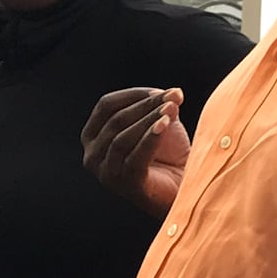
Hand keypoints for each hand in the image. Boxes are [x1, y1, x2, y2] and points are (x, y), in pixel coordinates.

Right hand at [81, 87, 190, 218]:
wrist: (184, 186)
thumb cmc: (166, 154)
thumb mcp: (157, 121)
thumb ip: (158, 106)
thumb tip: (171, 94)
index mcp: (92, 137)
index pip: (106, 106)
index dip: (133, 95)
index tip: (161, 91)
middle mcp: (92, 156)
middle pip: (115, 120)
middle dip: (146, 105)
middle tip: (173, 96)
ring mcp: (107, 173)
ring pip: (123, 138)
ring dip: (149, 119)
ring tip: (172, 108)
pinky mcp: (127, 185)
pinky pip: (136, 157)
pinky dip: (150, 138)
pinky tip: (165, 124)